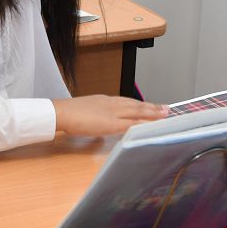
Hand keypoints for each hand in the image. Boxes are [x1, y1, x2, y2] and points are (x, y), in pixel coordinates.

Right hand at [52, 95, 167, 137]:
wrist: (60, 112)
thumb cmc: (67, 113)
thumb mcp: (85, 111)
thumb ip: (95, 115)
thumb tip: (100, 122)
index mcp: (104, 101)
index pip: (128, 102)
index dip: (141, 105)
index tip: (152, 106)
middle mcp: (111, 104)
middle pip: (136, 105)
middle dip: (152, 108)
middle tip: (167, 109)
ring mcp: (112, 113)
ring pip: (137, 112)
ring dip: (152, 114)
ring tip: (165, 115)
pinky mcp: (111, 123)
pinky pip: (132, 123)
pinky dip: (143, 124)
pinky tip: (152, 126)